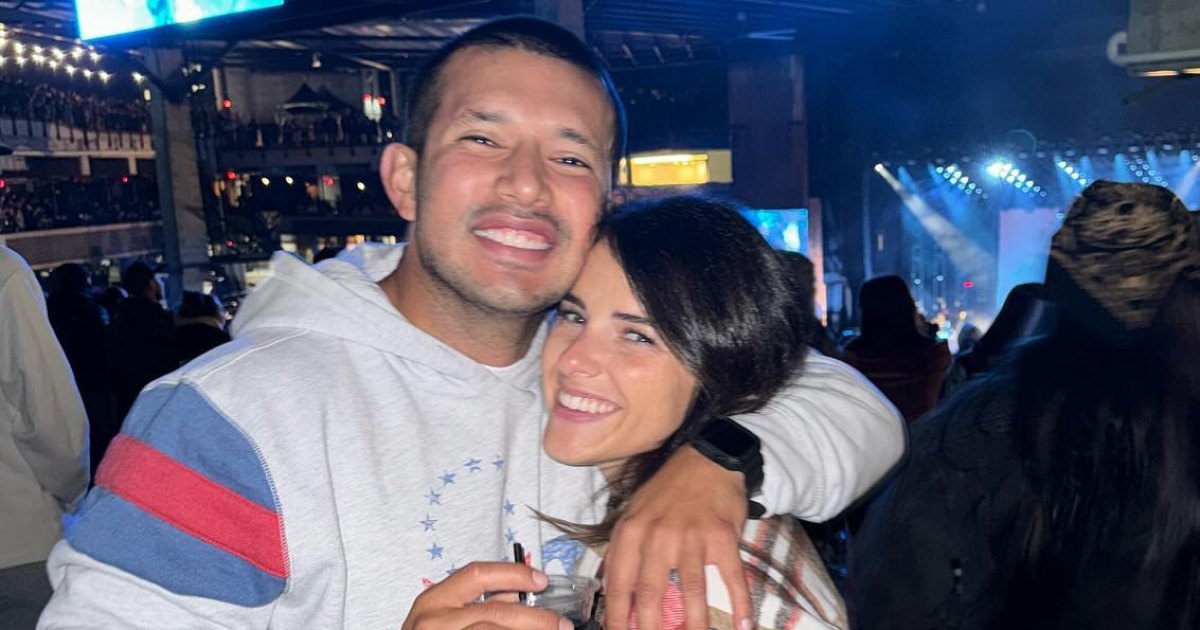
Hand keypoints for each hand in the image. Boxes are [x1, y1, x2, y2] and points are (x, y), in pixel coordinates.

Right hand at [402, 562, 571, 629]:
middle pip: (495, 612)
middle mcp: (434, 621)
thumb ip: (477, 603)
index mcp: (433, 600)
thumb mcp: (443, 617)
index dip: (513, 574)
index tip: (541, 580)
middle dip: (536, 618)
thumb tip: (517, 594)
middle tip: (561, 624)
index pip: (477, 574)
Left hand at [603, 446, 750, 629]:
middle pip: (651, 593)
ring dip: (695, 624)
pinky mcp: (722, 536)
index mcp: (632, 532)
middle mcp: (658, 535)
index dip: (616, 617)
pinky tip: (743, 625)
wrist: (706, 459)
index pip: (619, 583)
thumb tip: (609, 591)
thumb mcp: (634, 514)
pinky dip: (740, 604)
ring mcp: (692, 536)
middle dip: (651, 628)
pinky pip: (731, 577)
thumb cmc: (667, 491)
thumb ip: (622, 551)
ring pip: (692, 590)